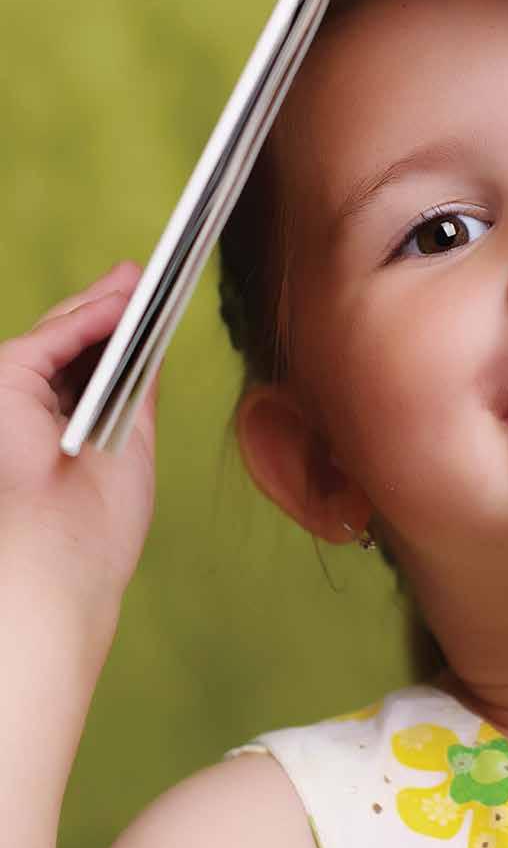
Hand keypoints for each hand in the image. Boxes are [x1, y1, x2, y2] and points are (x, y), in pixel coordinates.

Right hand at [0, 262, 159, 598]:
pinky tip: (127, 301)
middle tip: (145, 278)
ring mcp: (9, 395)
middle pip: (70, 346)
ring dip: (105, 304)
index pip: (80, 367)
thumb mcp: (129, 442)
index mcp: (47, 430)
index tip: (147, 306)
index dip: (113, 333)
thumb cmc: (92, 530)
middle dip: (109, 308)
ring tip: (147, 280)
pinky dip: (91, 316)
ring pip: (59, 334)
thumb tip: (152, 341)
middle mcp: (22, 411)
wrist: (60, 569)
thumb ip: (136, 387)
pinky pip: (53, 338)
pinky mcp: (4, 382)